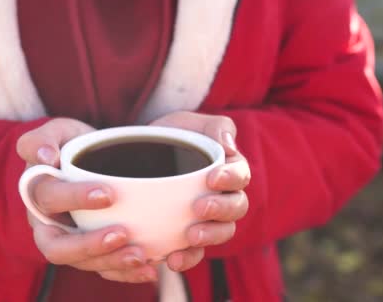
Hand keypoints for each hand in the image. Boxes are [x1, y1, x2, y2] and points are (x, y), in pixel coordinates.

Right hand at [17, 118, 157, 282]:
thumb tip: (45, 157)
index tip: (108, 194)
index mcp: (37, 193)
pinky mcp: (91, 254)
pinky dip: (126, 273)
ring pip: (82, 263)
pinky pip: (103, 270)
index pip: (49, 198)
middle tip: (122, 233)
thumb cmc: (72, 145)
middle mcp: (47, 224)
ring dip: (111, 262)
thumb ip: (41, 138)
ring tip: (141, 255)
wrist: (93, 161)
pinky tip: (150, 269)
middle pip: (57, 247)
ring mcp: (69, 243)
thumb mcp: (57, 131)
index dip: (75, 199)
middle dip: (89, 245)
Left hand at [150, 111, 250, 271]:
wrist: (142, 155)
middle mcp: (224, 197)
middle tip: (199, 208)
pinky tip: (172, 260)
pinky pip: (195, 252)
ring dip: (209, 237)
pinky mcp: (188, 236)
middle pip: (236, 209)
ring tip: (190, 238)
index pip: (240, 176)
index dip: (230, 179)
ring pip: (221, 233)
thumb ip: (216, 128)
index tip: (212, 178)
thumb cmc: (174, 135)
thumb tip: (229, 147)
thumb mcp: (190, 123)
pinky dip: (187, 258)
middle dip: (220, 210)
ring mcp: (207, 219)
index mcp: (229, 171)